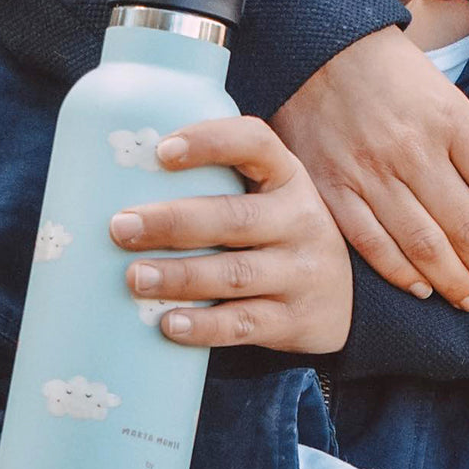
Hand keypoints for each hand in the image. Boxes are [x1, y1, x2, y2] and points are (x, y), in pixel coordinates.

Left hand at [109, 116, 351, 352]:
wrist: (348, 299)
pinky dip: (204, 326)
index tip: (162, 152)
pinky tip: (170, 324)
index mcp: (288, 178)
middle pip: (233, 218)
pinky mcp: (295, 320)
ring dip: (180, 276)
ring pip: (235, 274)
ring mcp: (302, 274)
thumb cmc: (282, 238)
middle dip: (172, 223)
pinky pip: (244, 323)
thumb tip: (121, 184)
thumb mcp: (270, 200)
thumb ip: (221, 187)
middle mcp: (301, 221)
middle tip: (121, 228)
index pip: (255, 144)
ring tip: (135, 278)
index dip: (210, 142)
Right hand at [272, 26, 468, 311]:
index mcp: (452, 122)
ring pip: (423, 244)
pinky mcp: (333, 191)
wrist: (313, 48)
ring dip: (453, 280)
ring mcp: (371, 174)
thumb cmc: (388, 74)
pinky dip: (400, 272)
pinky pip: (372, 244)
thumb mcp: (443, 92)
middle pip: (467, 227)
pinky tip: (421, 289)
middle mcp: (414, 151)